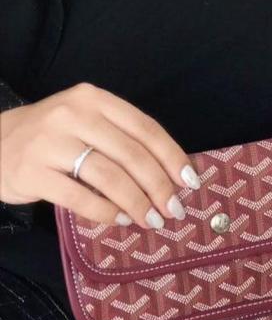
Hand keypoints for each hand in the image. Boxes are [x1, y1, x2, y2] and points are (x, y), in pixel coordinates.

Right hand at [0, 83, 199, 227]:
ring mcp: (50, 143)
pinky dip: (107, 212)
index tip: (191, 183)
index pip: (145, 128)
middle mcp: (72, 115)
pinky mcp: (33, 172)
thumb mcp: (87, 125)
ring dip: (138, 203)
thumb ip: (124, 142)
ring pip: (109, 177)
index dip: (172, 158)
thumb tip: (173, 178)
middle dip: (159, 187)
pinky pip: (81, 198)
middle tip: (174, 211)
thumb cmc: (53, 139)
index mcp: (93, 99)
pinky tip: (121, 220)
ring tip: (152, 220)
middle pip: (131, 155)